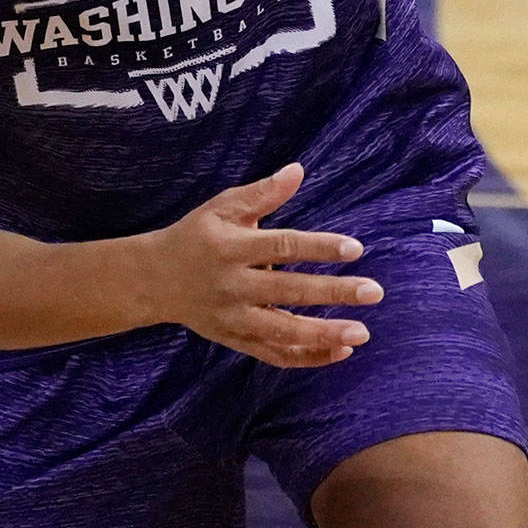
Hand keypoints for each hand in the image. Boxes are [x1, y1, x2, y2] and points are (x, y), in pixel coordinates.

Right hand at [141, 162, 380, 368]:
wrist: (154, 279)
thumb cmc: (196, 235)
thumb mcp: (222, 207)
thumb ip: (262, 192)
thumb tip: (298, 170)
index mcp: (231, 248)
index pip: (282, 247)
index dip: (319, 248)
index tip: (355, 248)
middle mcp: (233, 286)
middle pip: (289, 291)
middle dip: (333, 293)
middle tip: (373, 291)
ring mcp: (234, 318)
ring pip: (283, 332)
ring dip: (325, 334)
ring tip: (362, 332)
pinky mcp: (236, 340)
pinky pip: (275, 355)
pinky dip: (308, 357)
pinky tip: (341, 350)